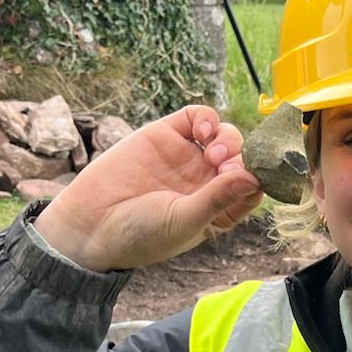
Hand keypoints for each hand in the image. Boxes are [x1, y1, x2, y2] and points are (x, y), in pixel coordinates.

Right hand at [34, 105, 261, 272]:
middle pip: (244, 159)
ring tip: (213, 154)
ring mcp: (186, 158)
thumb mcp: (185, 220)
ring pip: (226, 136)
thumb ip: (219, 198)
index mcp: (217, 210)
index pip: (253, 188)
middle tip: (226, 167)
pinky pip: (197, 117)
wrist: (90, 224)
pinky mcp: (166, 136)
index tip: (261, 176)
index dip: (262, 178)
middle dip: (245, 158)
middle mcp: (205, 182)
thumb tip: (255, 178)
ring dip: (229, 140)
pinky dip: (207, 118)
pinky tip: (204, 131)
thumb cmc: (139, 234)